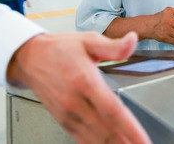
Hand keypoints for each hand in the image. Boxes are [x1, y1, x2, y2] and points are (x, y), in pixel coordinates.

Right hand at [7, 32, 150, 143]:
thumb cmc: (59, 49)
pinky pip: (83, 140)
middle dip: (127, 143)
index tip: (144, 141)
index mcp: (85, 80)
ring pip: (95, 140)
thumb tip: (132, 40)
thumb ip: (113, 46)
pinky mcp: (63, 121)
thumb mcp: (88, 40)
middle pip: (106, 131)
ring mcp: (68, 114)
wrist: (29, 58)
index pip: (113, 110)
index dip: (131, 129)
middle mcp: (75, 101)